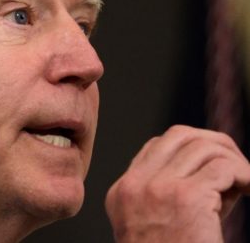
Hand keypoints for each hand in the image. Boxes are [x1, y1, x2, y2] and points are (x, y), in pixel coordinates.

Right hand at [105, 125, 249, 242]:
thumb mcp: (162, 225)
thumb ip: (179, 192)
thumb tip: (220, 165)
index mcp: (123, 192)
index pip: (157, 147)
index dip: (192, 149)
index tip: (216, 169)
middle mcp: (134, 186)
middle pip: (178, 135)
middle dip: (215, 142)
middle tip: (238, 166)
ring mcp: (157, 189)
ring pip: (203, 147)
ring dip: (235, 161)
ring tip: (249, 183)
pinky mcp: (186, 197)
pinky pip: (223, 168)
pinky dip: (245, 175)